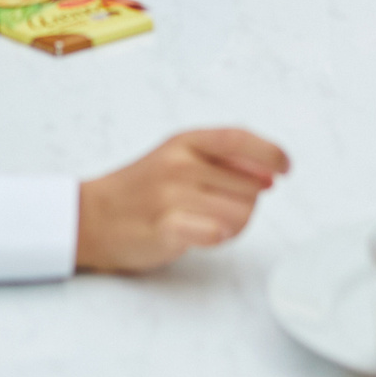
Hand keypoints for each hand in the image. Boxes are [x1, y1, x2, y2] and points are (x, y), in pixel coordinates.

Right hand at [75, 129, 289, 271]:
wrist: (90, 218)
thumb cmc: (139, 190)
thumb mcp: (177, 158)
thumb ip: (221, 161)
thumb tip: (269, 175)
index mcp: (184, 142)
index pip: (240, 139)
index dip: (270, 153)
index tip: (285, 168)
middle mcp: (180, 164)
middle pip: (249, 187)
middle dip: (244, 203)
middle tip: (214, 210)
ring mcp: (171, 196)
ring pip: (240, 215)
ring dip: (232, 226)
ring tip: (202, 224)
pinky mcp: (166, 228)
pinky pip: (216, 233)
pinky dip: (217, 237)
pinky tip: (202, 235)